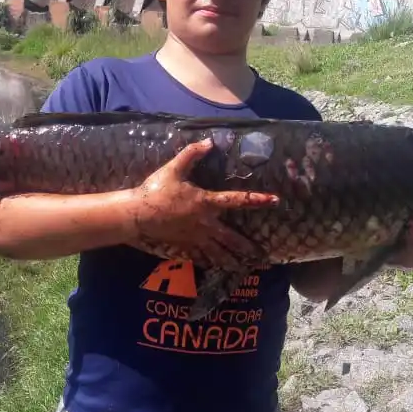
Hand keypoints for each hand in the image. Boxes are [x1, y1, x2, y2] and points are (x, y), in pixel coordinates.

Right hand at [125, 138, 278, 269]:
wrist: (137, 214)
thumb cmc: (156, 190)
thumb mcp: (174, 168)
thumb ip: (192, 154)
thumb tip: (210, 142)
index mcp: (206, 203)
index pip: (237, 200)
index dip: (257, 200)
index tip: (275, 201)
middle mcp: (204, 223)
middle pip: (232, 239)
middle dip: (248, 248)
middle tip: (263, 257)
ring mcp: (194, 238)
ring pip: (218, 253)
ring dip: (232, 261)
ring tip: (245, 268)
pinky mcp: (183, 246)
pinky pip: (199, 257)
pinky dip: (209, 262)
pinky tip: (216, 267)